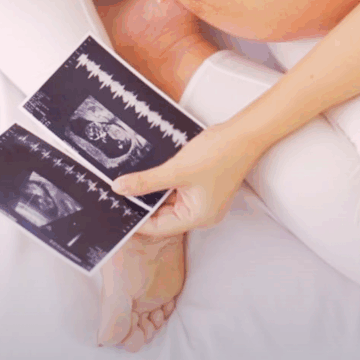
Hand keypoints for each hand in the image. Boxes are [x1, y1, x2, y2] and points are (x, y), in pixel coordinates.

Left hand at [111, 125, 258, 237]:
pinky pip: (176, 189)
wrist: (243, 134)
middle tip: (118, 191)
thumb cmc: (219, 154)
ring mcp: (202, 200)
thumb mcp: (176, 169)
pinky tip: (149, 173)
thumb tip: (120, 188)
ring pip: (168, 200)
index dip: (136, 218)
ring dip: (152, 191)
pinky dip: (163, 182)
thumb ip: (146, 181)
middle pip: (163, 214)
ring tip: (129, 181)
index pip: (159, 226)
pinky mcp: (202, 186)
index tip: (115, 209)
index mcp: (198, 218)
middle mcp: (201, 213)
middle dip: (142, 202)